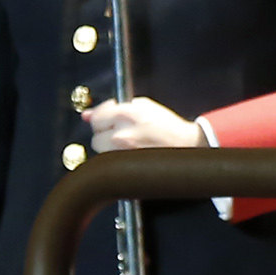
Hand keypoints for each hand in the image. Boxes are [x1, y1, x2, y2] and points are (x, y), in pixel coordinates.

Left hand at [84, 97, 199, 151]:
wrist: (188, 146)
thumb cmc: (168, 126)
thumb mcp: (144, 107)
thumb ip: (114, 107)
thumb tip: (86, 114)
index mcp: (126, 115)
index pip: (96, 117)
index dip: (100, 118)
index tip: (107, 119)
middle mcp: (122, 135)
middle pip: (95, 137)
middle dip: (104, 134)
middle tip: (119, 132)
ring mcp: (124, 154)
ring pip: (102, 153)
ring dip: (109, 148)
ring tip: (128, 144)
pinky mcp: (128, 167)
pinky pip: (112, 162)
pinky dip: (117, 159)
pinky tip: (131, 154)